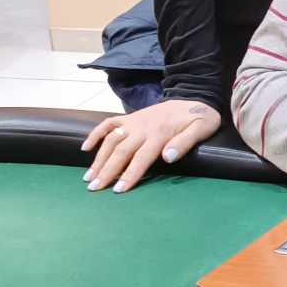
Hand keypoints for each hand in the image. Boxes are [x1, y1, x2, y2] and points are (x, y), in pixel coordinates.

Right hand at [82, 100, 220, 193]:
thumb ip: (184, 143)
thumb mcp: (201, 129)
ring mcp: (134, 121)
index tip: (118, 190)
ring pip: (110, 139)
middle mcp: (142, 127)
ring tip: (88, 177)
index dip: (129, 174)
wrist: (193, 96)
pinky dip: (95, 134)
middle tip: (95, 188)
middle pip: (121, 151)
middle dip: (107, 171)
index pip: (141, 158)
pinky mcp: (129, 117)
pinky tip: (85, 148)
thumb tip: (167, 157)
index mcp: (160, 134)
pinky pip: (108, 123)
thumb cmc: (199, 118)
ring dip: (98, 158)